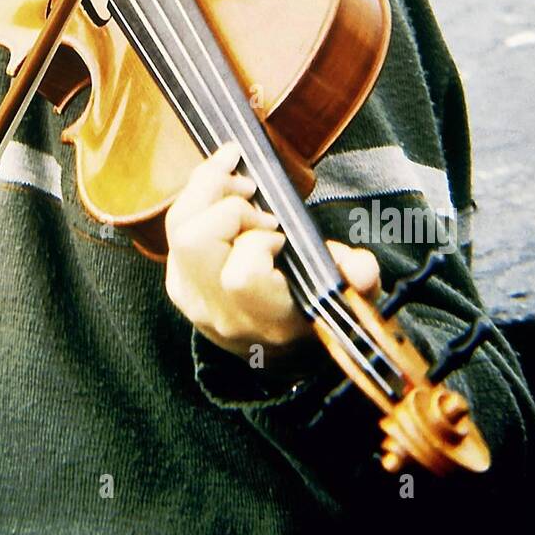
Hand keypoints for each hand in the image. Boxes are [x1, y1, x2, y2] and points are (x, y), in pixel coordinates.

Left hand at [163, 141, 380, 366]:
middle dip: (225, 204)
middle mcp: (222, 313)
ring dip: (205, 191)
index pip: (240, 275)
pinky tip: (224, 190)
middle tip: (255, 194)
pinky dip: (196, 201)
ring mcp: (193, 300)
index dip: (257, 241)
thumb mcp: (350, 298)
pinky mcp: (178, 283)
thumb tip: (360, 268)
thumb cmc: (316, 312)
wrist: (282, 352)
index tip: (282, 235)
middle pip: (194, 241)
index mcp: (267, 319)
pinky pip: (173, 231)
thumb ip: (359, 281)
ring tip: (240, 182)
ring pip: (177, 228)